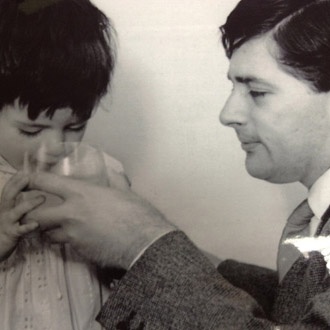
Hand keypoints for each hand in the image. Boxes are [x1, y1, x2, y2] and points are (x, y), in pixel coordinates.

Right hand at [0, 173, 44, 260]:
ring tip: (43, 198)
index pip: (7, 190)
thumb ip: (18, 205)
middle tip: (29, 177)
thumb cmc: (5, 230)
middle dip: (18, 185)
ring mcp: (7, 223)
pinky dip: (28, 226)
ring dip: (29, 204)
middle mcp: (4, 212)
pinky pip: (20, 230)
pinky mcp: (11, 234)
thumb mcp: (11, 215)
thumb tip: (30, 193)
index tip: (23, 171)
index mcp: (4, 206)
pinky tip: (36, 224)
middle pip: (8, 196)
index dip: (14, 181)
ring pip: (17, 211)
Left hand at [26, 172, 175, 268]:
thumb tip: (116, 172)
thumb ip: (116, 181)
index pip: (46, 183)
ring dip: (50, 231)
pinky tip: (83, 238)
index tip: (29, 181)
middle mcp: (71, 214)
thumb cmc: (136, 213)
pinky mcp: (80, 251)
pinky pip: (67, 246)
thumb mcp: (125, 192)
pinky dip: (70, 241)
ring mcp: (73, 235)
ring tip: (60, 227)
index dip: (32, 181)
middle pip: (35, 216)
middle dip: (31, 215)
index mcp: (81, 193)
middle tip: (38, 213)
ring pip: (48, 235)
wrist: (143, 241)